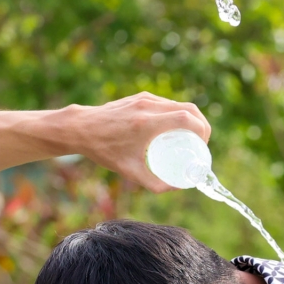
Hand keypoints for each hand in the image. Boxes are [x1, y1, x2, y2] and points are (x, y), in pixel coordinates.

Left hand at [65, 92, 210, 191]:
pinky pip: (166, 102)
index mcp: (147, 124)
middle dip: (202, 124)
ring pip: (178, 104)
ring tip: (190, 136)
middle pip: (189, 109)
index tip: (202, 145)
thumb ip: (155, 183)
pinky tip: (174, 126)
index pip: (187, 119)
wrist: (81, 128)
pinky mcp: (139, 96)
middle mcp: (148, 106)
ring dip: (190, 117)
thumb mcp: (130, 172)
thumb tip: (177, 187)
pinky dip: (176, 113)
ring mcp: (144, 98)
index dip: (202, 131)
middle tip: (201, 142)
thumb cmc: (104, 151)